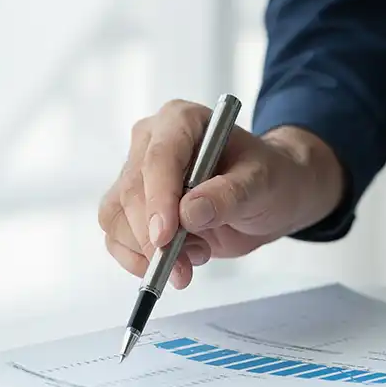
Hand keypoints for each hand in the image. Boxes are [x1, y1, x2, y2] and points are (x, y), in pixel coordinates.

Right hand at [99, 100, 345, 289]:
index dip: (159, 198)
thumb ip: (228, 195)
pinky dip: (138, 259)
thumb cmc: (268, 178)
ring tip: (197, 256)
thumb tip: (188, 212)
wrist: (269, 197)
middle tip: (186, 266)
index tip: (165, 237)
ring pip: (117, 217)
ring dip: (149, 252)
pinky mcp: (131, 207)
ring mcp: (136, 174)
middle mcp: (150, 142)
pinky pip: (116, 236)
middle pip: (132, 192)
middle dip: (154, 237)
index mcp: (182, 120)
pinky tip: (175, 264)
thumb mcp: (262, 183)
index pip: (159, 158)